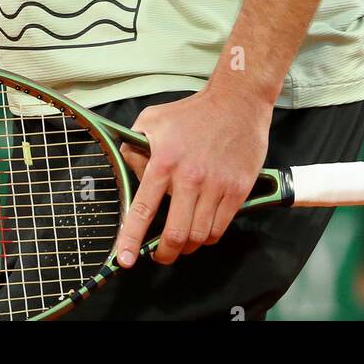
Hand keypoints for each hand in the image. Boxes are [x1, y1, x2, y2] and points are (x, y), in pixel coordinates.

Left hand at [117, 88, 273, 267]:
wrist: (236, 103)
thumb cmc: (192, 112)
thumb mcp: (152, 120)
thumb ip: (135, 148)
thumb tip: (128, 174)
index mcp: (164, 161)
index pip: (143, 208)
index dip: (132, 239)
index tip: (125, 260)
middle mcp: (189, 177)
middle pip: (175, 234)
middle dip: (164, 253)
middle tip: (159, 255)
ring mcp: (215, 186)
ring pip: (198, 236)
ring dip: (187, 247)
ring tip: (181, 243)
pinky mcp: (237, 190)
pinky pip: (220, 228)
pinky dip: (208, 237)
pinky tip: (202, 230)